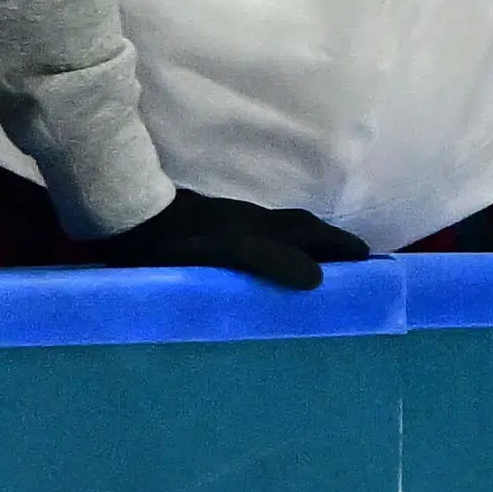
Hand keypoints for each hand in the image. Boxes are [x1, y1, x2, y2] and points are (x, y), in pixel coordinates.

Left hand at [93, 188, 369, 290]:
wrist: (123, 212)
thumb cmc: (170, 241)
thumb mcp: (221, 253)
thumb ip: (267, 261)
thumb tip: (316, 279)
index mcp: (260, 230)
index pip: (312, 236)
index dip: (340, 247)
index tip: (369, 262)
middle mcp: (252, 222)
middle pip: (301, 228)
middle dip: (330, 242)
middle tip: (353, 262)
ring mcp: (229, 222)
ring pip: (280, 229)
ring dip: (305, 241)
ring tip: (318, 262)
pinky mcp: (208, 227)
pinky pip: (258, 233)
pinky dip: (278, 243)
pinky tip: (265, 260)